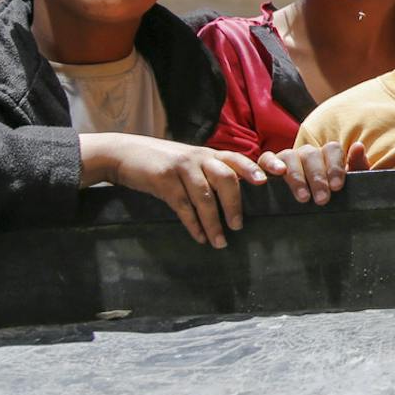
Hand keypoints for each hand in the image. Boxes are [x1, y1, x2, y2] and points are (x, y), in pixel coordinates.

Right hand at [79, 133, 265, 248]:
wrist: (125, 153)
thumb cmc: (164, 161)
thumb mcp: (190, 161)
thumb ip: (211, 172)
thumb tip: (235, 198)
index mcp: (209, 154)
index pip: (237, 159)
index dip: (253, 168)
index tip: (269, 180)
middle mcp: (199, 158)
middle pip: (225, 178)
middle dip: (234, 204)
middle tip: (239, 226)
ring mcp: (181, 168)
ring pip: (204, 197)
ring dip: (213, 222)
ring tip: (220, 242)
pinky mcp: (163, 180)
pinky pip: (182, 206)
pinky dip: (192, 224)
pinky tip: (199, 237)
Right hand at [258, 141, 370, 205]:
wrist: (307, 214)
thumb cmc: (329, 197)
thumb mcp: (346, 186)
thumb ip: (357, 167)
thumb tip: (359, 146)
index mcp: (326, 156)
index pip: (332, 149)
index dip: (335, 166)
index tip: (336, 187)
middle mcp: (306, 153)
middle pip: (311, 154)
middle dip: (317, 178)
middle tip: (322, 200)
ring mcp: (287, 157)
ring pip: (290, 156)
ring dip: (297, 176)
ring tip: (303, 197)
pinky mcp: (268, 165)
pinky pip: (266, 158)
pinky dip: (270, 163)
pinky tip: (274, 175)